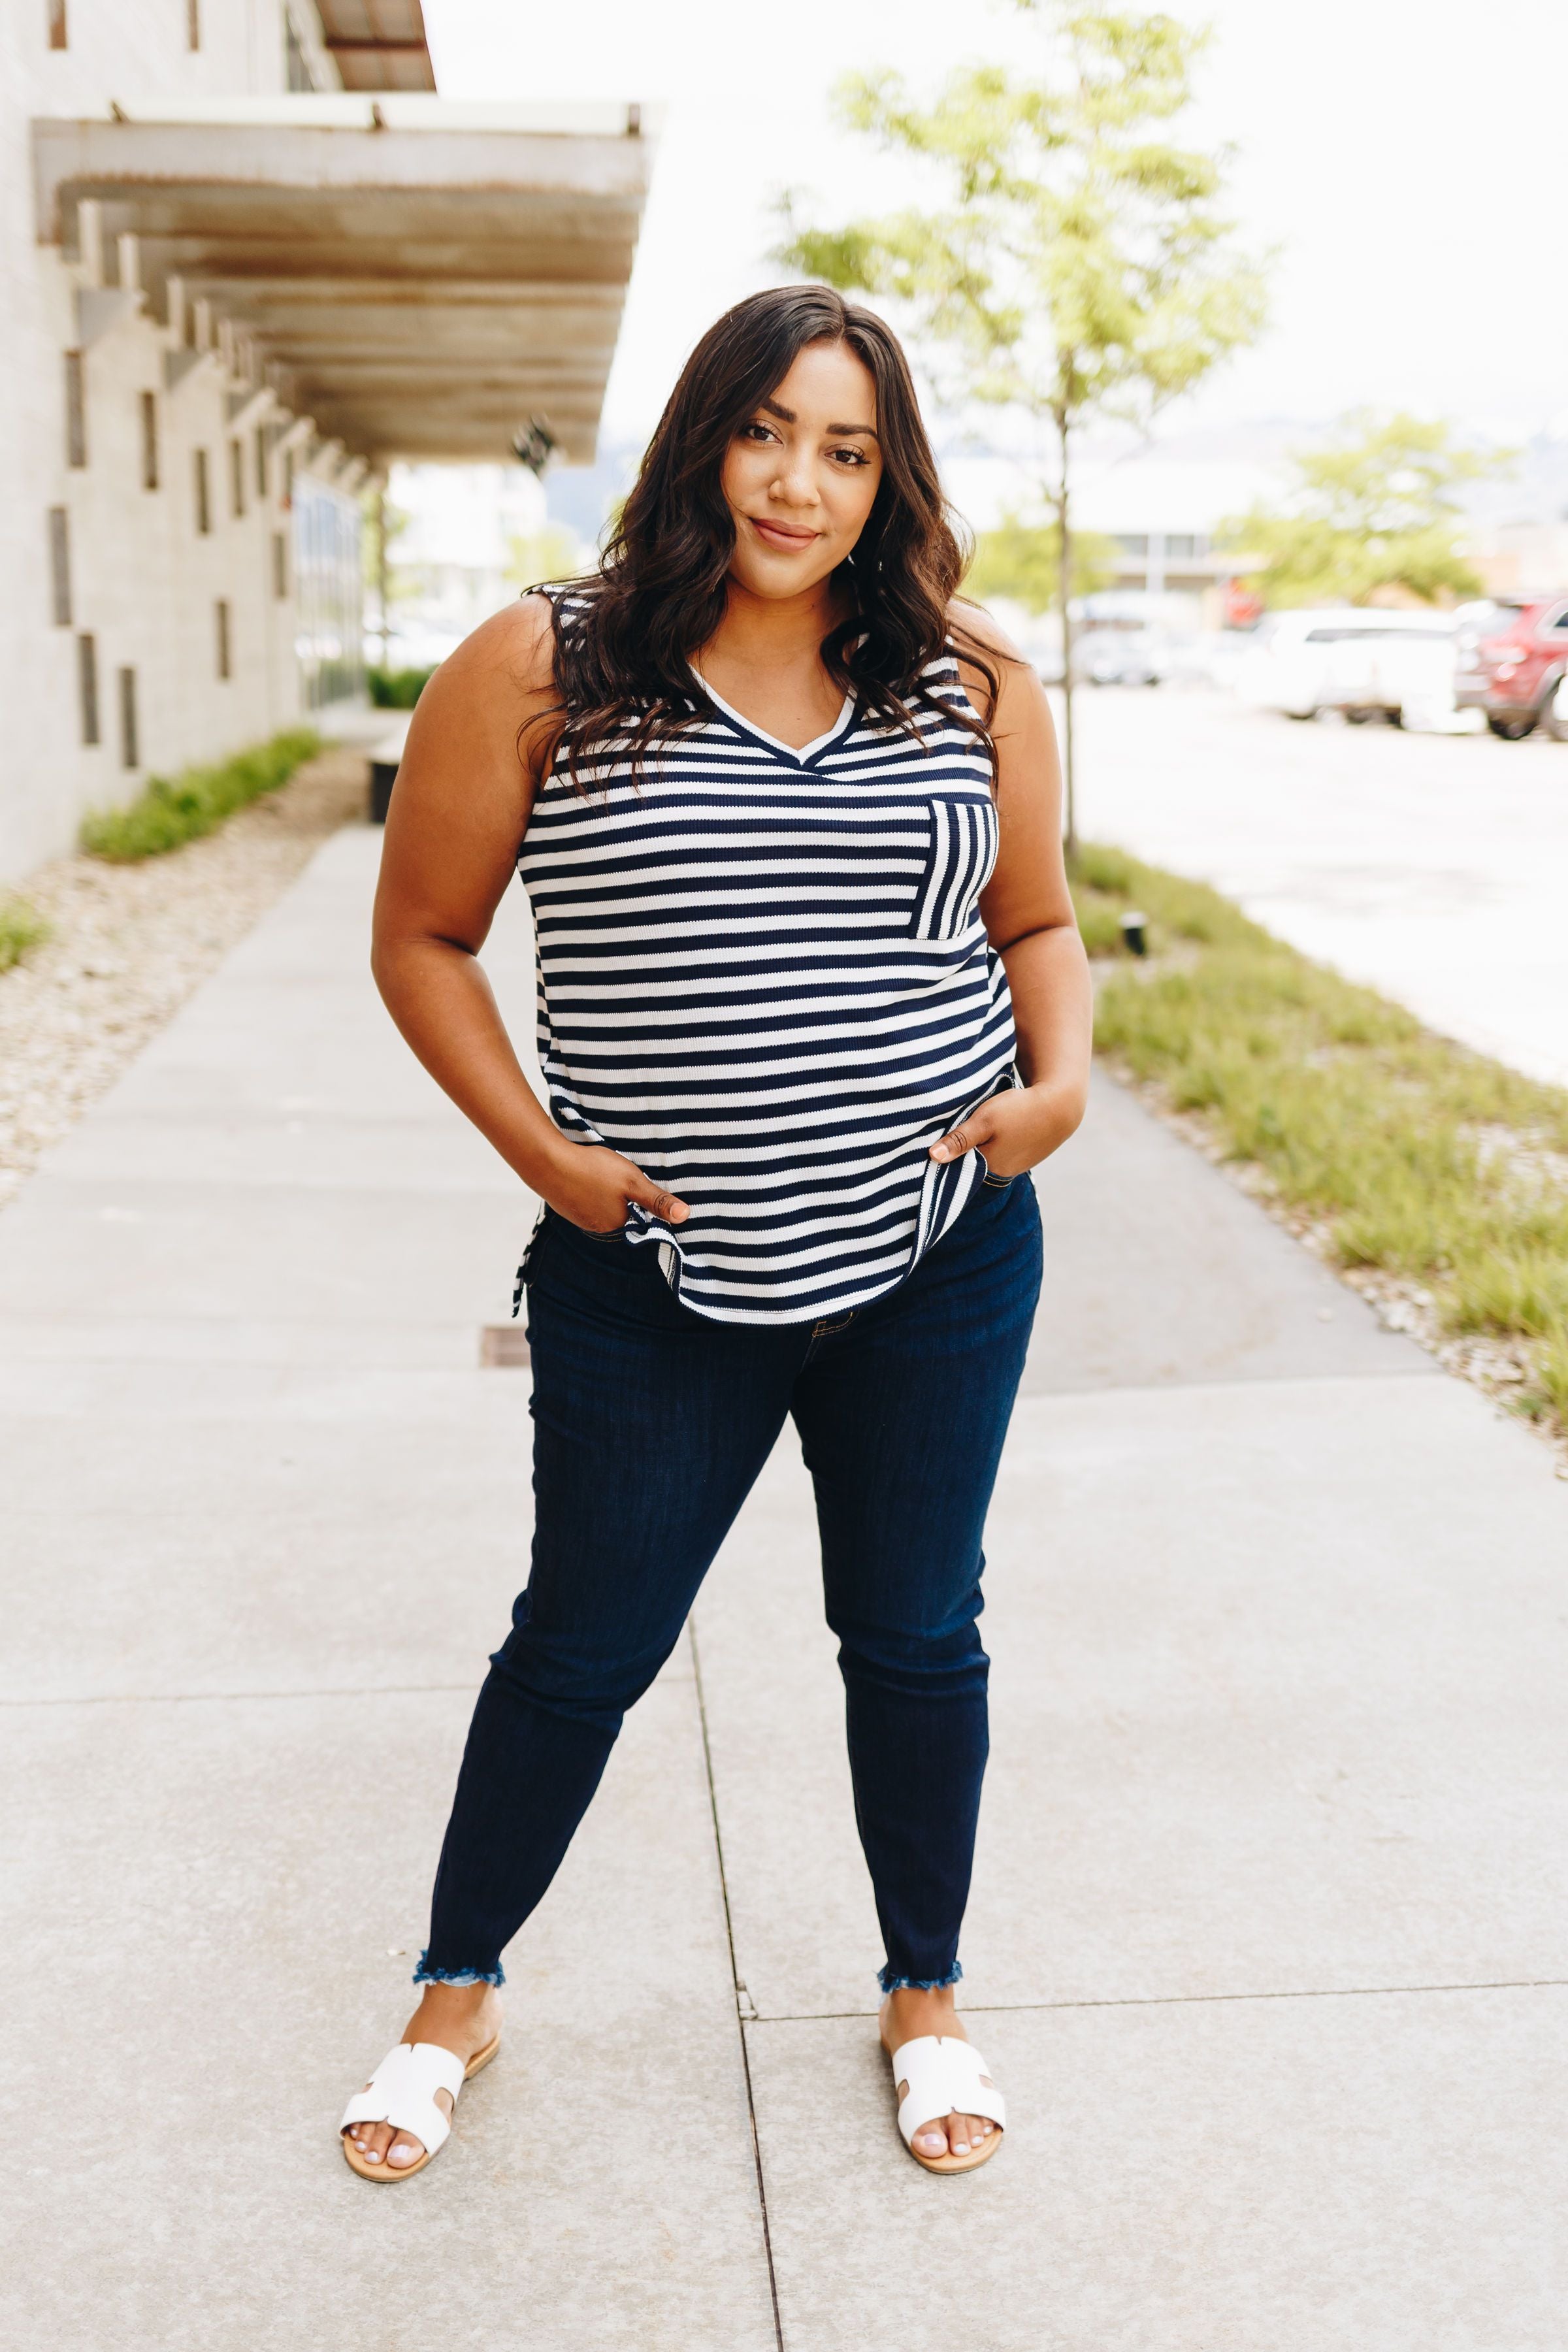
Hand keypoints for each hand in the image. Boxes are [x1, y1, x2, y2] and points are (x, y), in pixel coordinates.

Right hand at [540, 1139, 689, 1234]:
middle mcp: (598, 1227)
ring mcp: (579, 1217)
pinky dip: (588, 1187)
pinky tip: (587, 1173)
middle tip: (620, 1173)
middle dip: (623, 1196)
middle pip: (621, 1211)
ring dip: (605, 1191)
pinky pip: (585, 1198)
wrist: (546, 1162)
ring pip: (602, 1204)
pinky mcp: (566, 1204)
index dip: (642, 1199)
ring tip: (603, 1172)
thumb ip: (658, 1201)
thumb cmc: (593, 1170)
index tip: (638, 1182)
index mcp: (618, 1224)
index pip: (640, 1217)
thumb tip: (685, 1216)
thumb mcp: (633, 1182)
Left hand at [929, 1081, 1083, 1181]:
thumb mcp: (984, 1121)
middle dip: (965, 1148)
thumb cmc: (1019, 1111)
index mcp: (990, 1167)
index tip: (940, 1138)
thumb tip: (933, 1157)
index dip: (949, 1152)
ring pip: (989, 1155)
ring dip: (983, 1143)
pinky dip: (998, 1140)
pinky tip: (1001, 1126)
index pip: (958, 1166)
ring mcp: (1017, 1164)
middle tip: (960, 1125)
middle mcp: (1003, 1172)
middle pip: (974, 1162)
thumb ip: (959, 1140)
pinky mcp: (1027, 1154)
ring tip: (982, 1124)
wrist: (1061, 1105)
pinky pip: (1004, 1150)